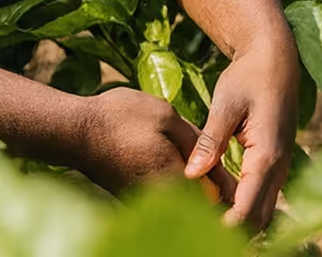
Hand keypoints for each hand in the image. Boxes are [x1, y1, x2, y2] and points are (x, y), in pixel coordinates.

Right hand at [75, 87, 238, 200]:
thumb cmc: (120, 119)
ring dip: (196, 194)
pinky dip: (176, 190)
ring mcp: (145, 200)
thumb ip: (195, 140)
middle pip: (199, 205)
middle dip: (216, 195)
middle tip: (232, 183)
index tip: (247, 186)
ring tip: (211, 177)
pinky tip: (180, 172)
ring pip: (181, 202)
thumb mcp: (166, 116)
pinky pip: (164, 198)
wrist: (74, 132)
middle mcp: (162, 198)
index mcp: (176, 180)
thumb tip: (213, 160)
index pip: (216, 196)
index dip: (233, 191)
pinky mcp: (132, 197)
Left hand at [184, 37, 299, 230]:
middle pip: (258, 217)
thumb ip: (210, 140)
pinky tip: (219, 203)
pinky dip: (245, 206)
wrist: (275, 56)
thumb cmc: (249, 75)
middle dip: (232, 231)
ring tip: (204, 220)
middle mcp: (279, 165)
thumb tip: (191, 175)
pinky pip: (263, 195)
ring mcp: (281, 164)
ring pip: (263, 209)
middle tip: (197, 229)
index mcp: (267, 154)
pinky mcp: (276, 160)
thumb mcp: (225, 103)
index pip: (248, 207)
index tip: (198, 231)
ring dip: (239, 220)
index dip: (225, 226)